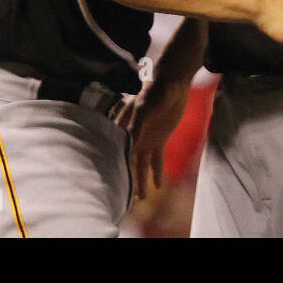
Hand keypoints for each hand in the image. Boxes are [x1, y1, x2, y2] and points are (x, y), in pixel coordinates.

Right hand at [120, 78, 190, 199]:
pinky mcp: (159, 140)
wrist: (172, 84)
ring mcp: (146, 139)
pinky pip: (157, 160)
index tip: (110, 182)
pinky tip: (157, 186)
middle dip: (127, 179)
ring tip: (140, 198)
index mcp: (124, 127)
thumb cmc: (154, 92)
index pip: (117, 150)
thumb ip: (136, 126)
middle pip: (128, 161)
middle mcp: (133, 136)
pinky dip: (156, 172)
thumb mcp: (144, 108)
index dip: (113, 166)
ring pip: (142, 164)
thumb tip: (128, 144)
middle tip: (125, 199)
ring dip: (141, 180)